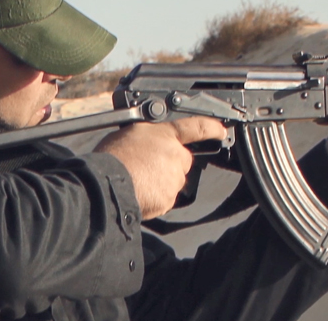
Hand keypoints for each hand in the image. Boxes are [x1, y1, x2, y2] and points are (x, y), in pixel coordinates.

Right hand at [94, 117, 226, 219]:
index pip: (196, 127)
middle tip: (146, 165)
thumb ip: (148, 135)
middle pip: (182, 160)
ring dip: (161, 180)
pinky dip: (155, 197)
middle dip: (169, 163)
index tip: (221, 131)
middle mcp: (175, 155)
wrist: (107, 185)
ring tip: (138, 179)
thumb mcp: (129, 132)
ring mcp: (174, 178)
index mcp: (166, 135)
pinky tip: (140, 191)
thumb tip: (149, 141)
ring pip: (174, 180)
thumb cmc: (112, 157)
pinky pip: (166, 197)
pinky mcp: (169, 199)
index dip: (211, 128)